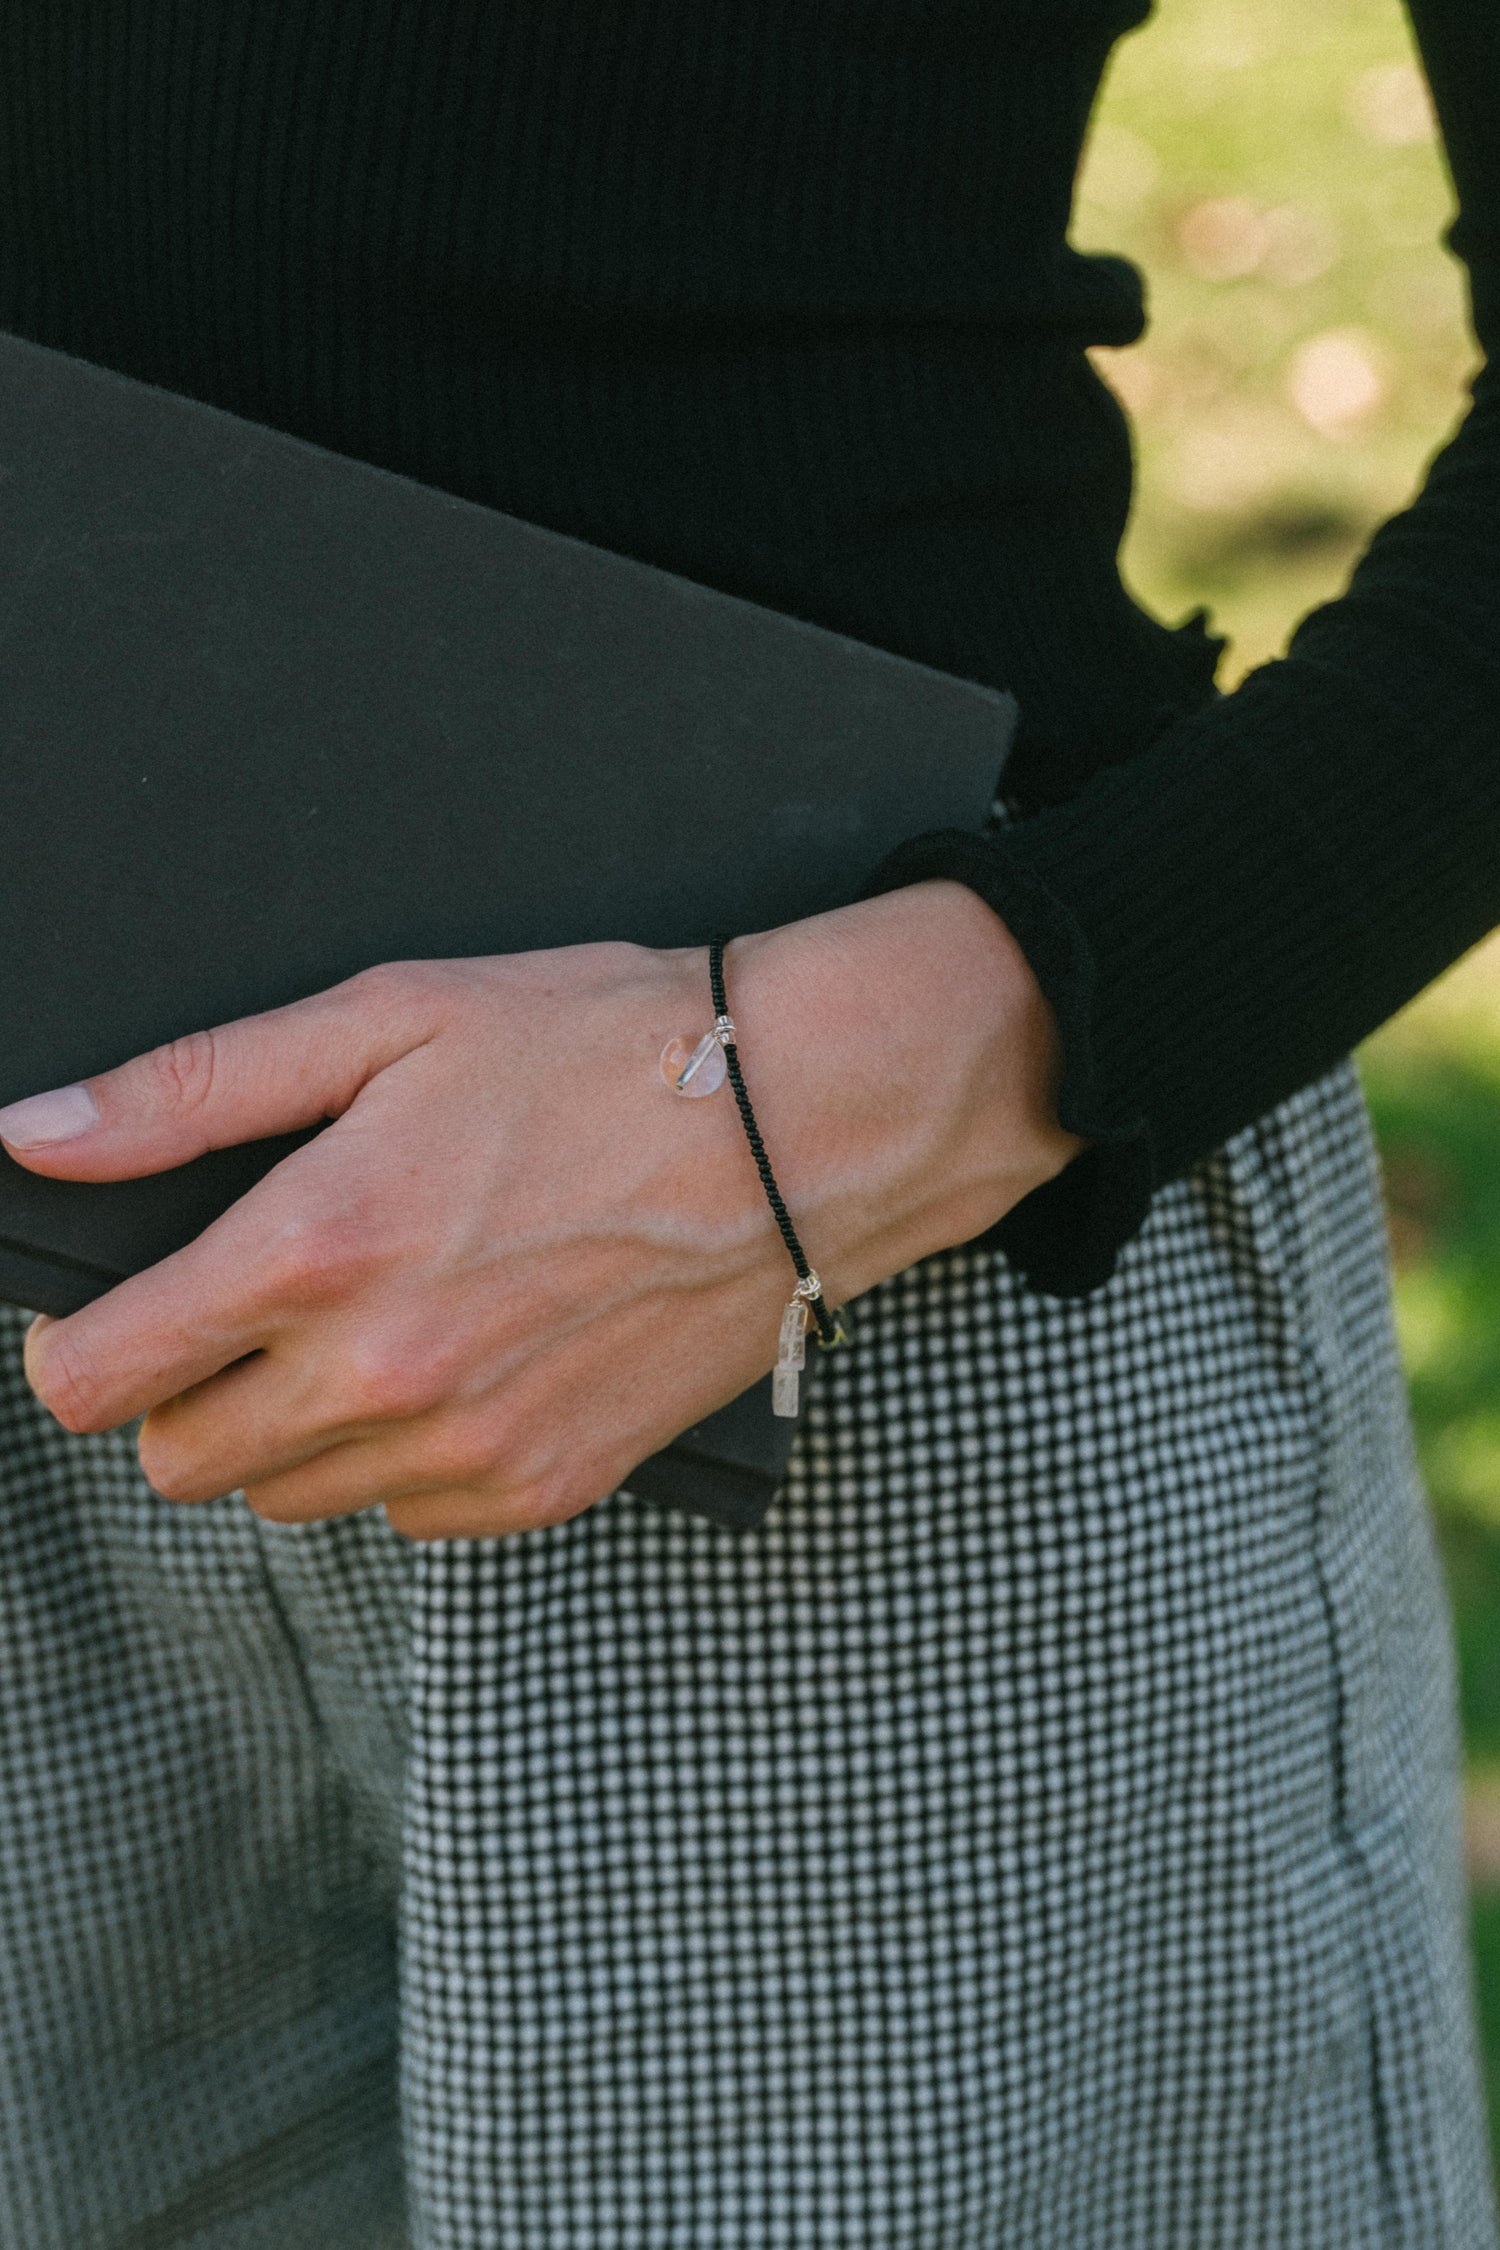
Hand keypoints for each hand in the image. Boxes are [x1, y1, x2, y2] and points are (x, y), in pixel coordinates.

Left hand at [1, 882, 1079, 1538]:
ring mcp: (465, 1448)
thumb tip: (36, 1137)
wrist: (798, 1128)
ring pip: (287, 1502)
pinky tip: (464, 1360)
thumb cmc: (605, 1051)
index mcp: (317, 1248)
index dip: (75, 1346)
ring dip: (295, 1429)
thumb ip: (190, 1090)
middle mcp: (380, 1374)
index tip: (112, 1315)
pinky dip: (404, 1458)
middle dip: (183, 1394)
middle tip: (257, 1307)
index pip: (95, 1380)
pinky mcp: (542, 1488)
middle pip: (176, 1465)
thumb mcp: (386, 1018)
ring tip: (380, 1320)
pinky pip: (406, 1518)